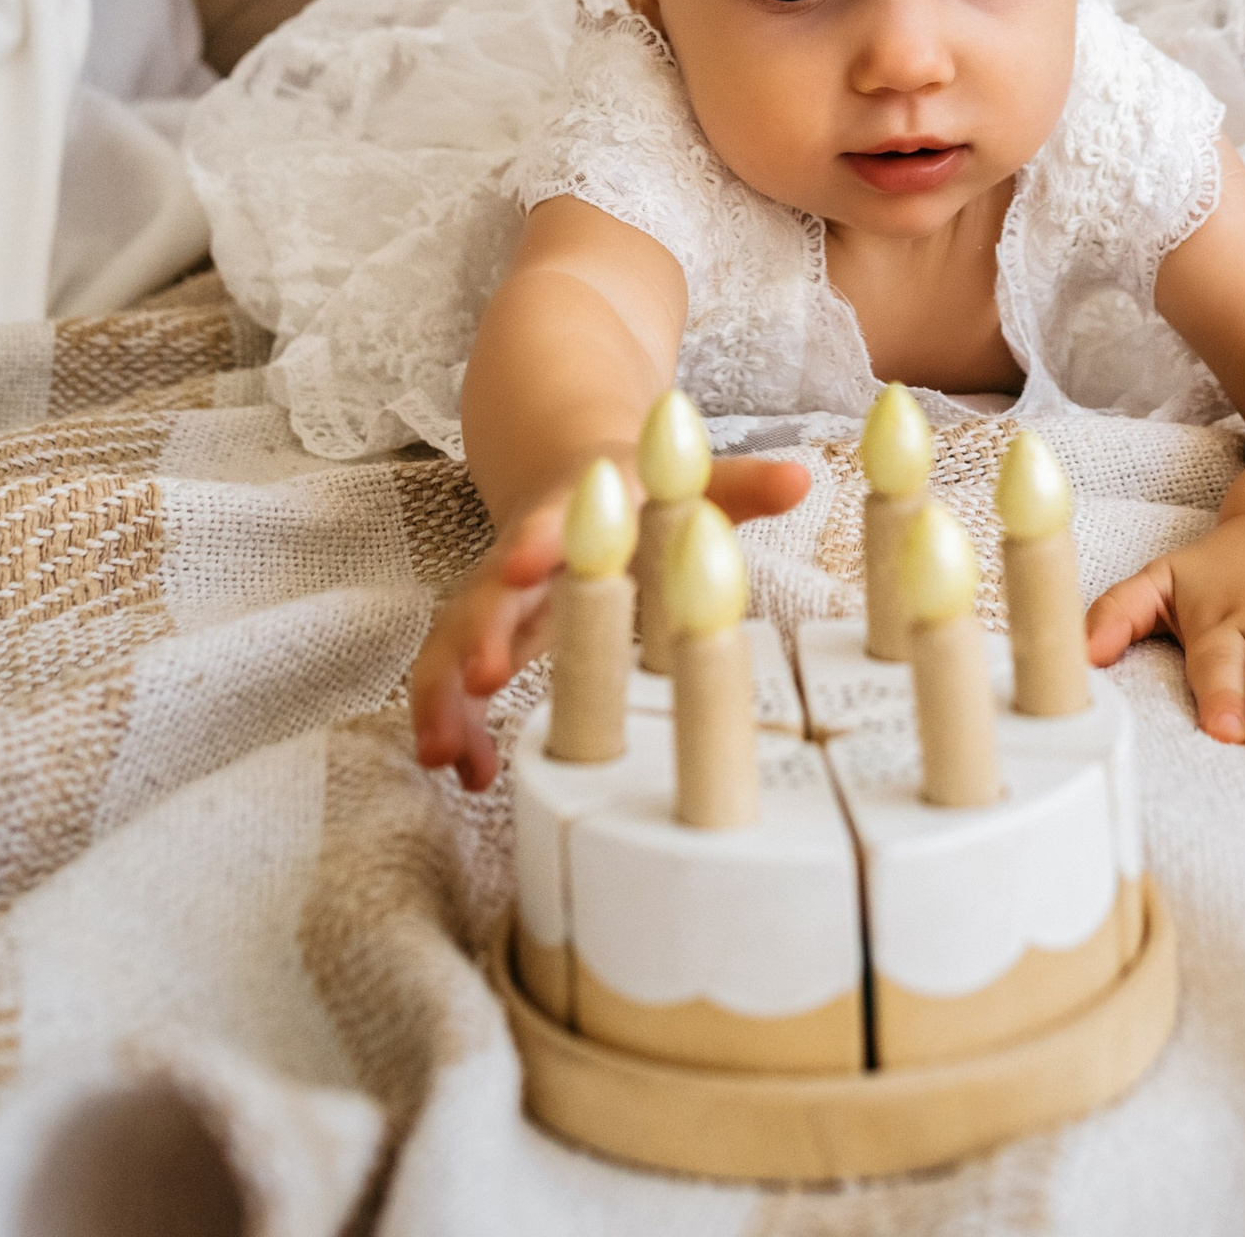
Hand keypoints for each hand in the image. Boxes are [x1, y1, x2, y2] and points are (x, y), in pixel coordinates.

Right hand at [409, 454, 811, 791]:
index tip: (528, 562)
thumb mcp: (682, 486)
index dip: (541, 540)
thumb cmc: (636, 492)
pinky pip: (453, 676)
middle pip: (490, 588)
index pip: (551, 521)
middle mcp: (520, 552)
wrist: (573, 474)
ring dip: (443, 695)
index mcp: (570, 512)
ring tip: (446, 757)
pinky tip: (466, 771)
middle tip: (479, 678)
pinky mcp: (486, 634)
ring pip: (453, 639)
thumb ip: (738, 486)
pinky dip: (453, 721)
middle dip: (479, 631)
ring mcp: (496, 596)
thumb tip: (800, 478)